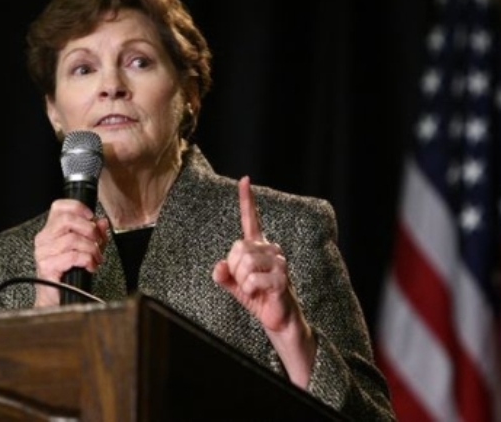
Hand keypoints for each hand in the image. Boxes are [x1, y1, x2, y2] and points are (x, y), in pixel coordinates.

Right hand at [33, 199, 109, 306]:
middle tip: (98, 241)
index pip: (59, 207)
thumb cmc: (70, 274)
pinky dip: (87, 259)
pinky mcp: (47, 267)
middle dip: (89, 229)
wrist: (59, 300)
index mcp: (51, 231)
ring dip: (91, 248)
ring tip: (96, 258)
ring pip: (72, 239)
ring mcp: (43, 253)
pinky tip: (90, 266)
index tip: (91, 217)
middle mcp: (44, 239)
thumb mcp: (88, 249)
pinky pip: (72, 256)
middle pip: (67, 219)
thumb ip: (95, 234)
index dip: (77, 207)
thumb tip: (102, 222)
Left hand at [212, 176, 314, 386]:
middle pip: (238, 248)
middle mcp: (271, 249)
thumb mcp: (235, 285)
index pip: (251, 219)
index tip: (244, 180)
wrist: (278, 319)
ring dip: (242, 281)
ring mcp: (279, 262)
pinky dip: (249, 290)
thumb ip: (224, 275)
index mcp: (258, 247)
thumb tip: (218, 268)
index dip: (247, 200)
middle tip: (244, 282)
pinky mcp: (282, 277)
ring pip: (244, 263)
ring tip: (253, 289)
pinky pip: (252, 279)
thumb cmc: (258, 298)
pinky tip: (260, 294)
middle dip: (233, 268)